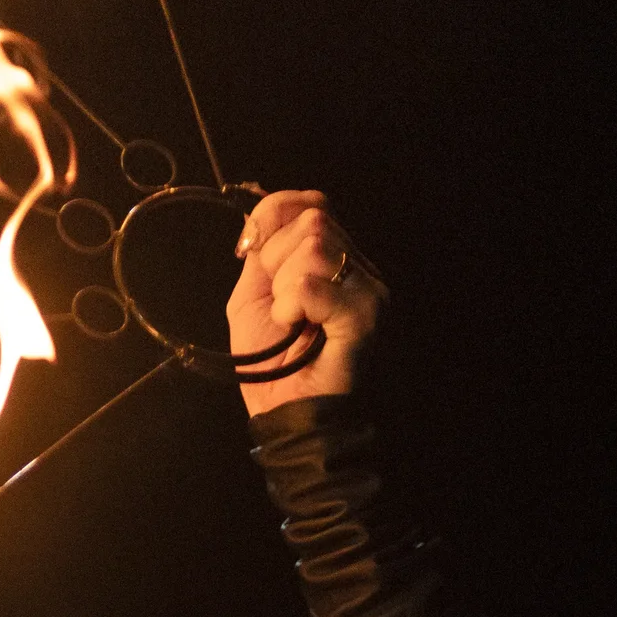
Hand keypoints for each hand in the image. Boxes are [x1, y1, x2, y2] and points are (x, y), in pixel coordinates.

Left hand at [229, 190, 385, 414]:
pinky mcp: (365, 313)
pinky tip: (298, 329)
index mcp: (334, 257)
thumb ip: (261, 250)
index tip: (249, 251)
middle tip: (280, 305)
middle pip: (313, 220)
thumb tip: (258, 214)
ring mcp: (367, 288)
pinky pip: (313, 283)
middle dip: (277, 260)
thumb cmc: (270, 362)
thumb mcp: (253, 295)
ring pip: (315, 246)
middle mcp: (358, 266)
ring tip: (291, 322)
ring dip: (284, 288)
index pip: (312, 203)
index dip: (274, 215)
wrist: (285, 414)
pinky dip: (291, 305)